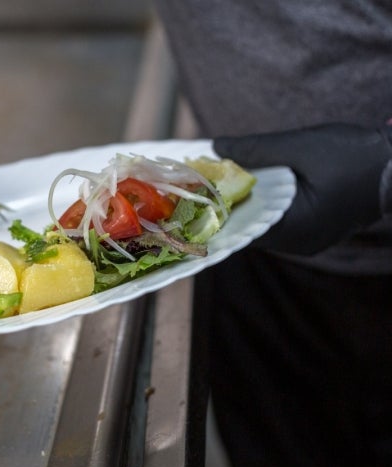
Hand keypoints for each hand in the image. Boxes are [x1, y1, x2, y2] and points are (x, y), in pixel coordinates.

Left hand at [213, 123, 391, 254]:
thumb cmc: (356, 156)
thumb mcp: (301, 146)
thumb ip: (256, 149)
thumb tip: (216, 148)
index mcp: (295, 229)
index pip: (240, 230)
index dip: (211, 213)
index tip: (188, 198)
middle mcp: (298, 242)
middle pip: (248, 228)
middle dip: (223, 206)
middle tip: (196, 186)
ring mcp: (306, 238)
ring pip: (261, 223)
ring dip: (242, 204)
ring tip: (214, 183)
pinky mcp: (312, 229)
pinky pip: (277, 219)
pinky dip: (261, 203)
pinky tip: (245, 185)